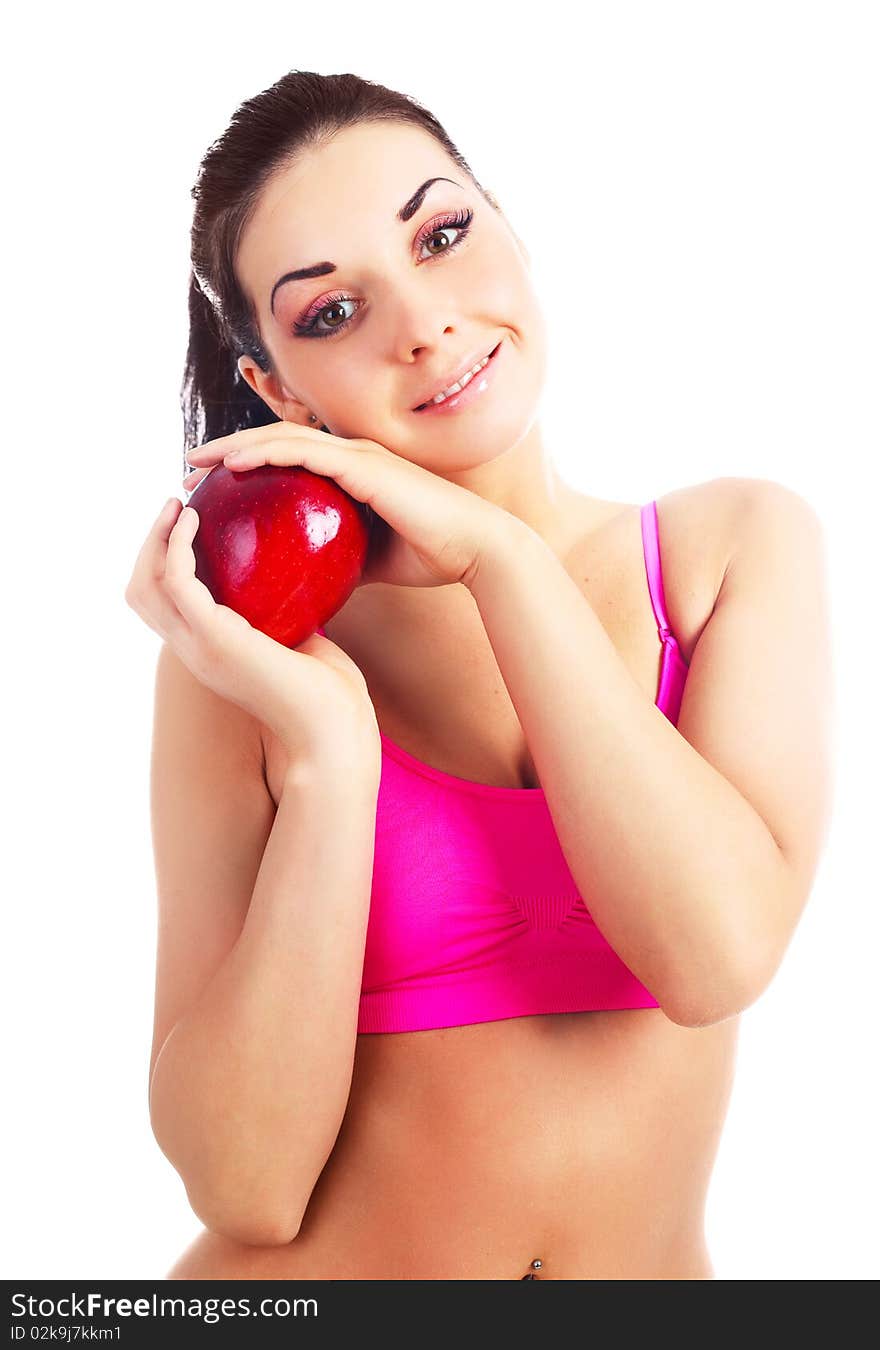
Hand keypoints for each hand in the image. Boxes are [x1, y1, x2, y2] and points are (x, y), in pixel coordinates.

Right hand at [124, 497, 379, 762]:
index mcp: (209, 654)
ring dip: (156, 538)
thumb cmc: (331, 694)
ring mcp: (199, 647)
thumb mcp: (299, 641)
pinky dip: (177, 544)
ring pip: (146, 584)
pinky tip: (194, 519)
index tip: (187, 525)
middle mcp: (194, 652)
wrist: (335, 730)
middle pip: (141, 592)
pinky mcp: (216, 637)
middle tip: (175, 506)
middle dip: (149, 545)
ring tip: (178, 505)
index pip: (163, 607)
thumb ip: (286, 613)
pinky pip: (177, 579)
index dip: (163, 564)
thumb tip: (298, 574)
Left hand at [182, 423, 517, 589]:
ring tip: (196, 461)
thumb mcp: (371, 562)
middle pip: (274, 441)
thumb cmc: (431, 557)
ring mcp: (356, 456)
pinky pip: (302, 453)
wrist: (476, 550)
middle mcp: (350, 457)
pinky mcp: (363, 465)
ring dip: (234, 446)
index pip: (288, 461)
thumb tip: (305, 586)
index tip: (211, 489)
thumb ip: (339, 562)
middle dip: (228, 451)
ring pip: (281, 438)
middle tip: (188, 471)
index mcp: (352, 475)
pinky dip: (265, 452)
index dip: (248, 466)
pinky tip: (233, 463)